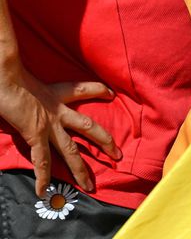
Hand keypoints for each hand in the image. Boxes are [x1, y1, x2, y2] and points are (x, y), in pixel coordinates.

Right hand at [0, 62, 118, 195]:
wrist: (5, 79)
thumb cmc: (12, 73)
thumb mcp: (28, 73)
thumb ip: (31, 76)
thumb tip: (18, 58)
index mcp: (57, 92)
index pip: (84, 89)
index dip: (99, 90)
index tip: (111, 94)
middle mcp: (58, 110)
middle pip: (89, 126)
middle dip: (105, 141)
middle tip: (118, 155)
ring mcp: (48, 125)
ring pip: (71, 150)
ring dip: (80, 169)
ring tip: (90, 186)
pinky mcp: (35, 134)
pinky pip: (41, 160)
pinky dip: (42, 177)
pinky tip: (43, 191)